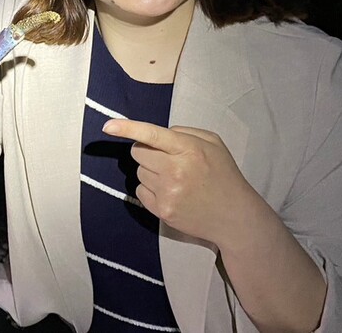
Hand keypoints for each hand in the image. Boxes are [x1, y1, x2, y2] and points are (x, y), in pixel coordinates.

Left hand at [102, 119, 256, 245]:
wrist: (234, 215)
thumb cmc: (223, 174)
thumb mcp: (212, 143)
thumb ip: (184, 132)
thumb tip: (154, 135)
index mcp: (188, 149)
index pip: (151, 135)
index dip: (127, 128)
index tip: (108, 126)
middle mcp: (175, 171)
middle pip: (138, 153)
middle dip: (148, 152)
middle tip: (167, 159)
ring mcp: (167, 193)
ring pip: (139, 172)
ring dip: (150, 171)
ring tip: (174, 178)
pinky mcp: (162, 211)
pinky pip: (140, 192)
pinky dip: (150, 189)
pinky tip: (170, 192)